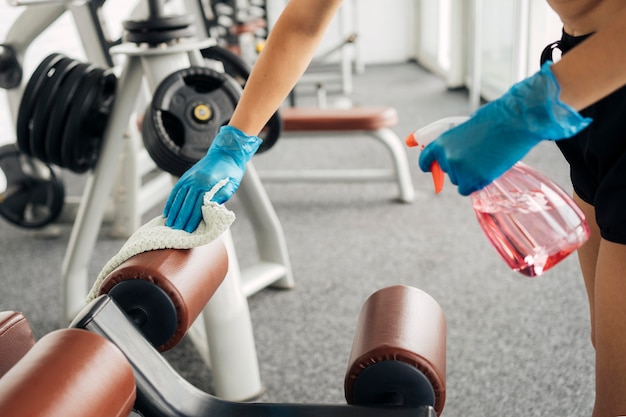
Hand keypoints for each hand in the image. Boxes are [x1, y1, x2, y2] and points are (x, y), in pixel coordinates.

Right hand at [163, 125, 261, 231]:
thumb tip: (210, 209)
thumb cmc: (231, 172)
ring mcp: (189, 178)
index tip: (188, 230)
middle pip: (186, 203)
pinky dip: (170, 202)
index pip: (198, 206)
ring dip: (173, 212)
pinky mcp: (186, 176)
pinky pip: (176, 190)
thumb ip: (221, 196)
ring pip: (178, 197)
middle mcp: (196, 181)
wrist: (227, 153)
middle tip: (176, 231)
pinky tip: (166, 211)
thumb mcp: (231, 185)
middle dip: (181, 218)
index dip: (193, 219)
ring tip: (169, 224)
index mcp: (208, 184)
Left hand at [419, 62, 591, 195]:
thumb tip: (451, 156)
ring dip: (471, 175)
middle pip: (448, 172)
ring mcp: (460, 170)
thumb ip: (455, 144)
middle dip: (461, 168)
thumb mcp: (466, 128)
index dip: (429, 165)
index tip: (430, 169)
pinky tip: (489, 170)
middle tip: (478, 156)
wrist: (513, 122)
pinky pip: (469, 190)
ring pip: (460, 181)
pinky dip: (478, 184)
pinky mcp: (474, 179)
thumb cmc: (495, 120)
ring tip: (488, 158)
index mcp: (442, 142)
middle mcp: (447, 157)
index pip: (426, 158)